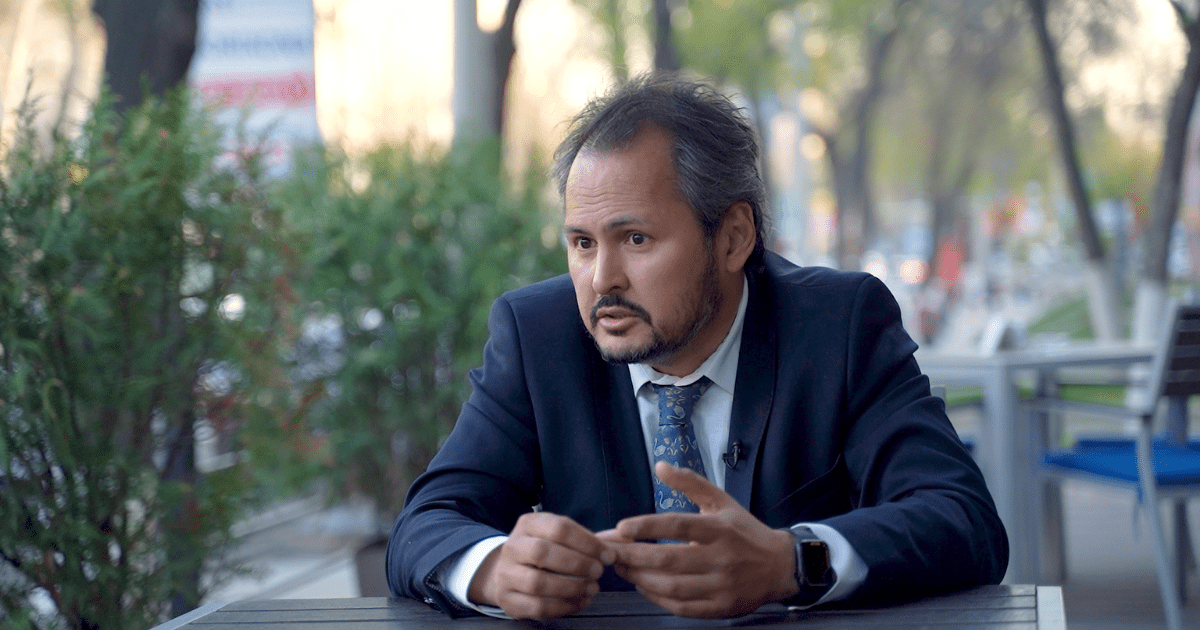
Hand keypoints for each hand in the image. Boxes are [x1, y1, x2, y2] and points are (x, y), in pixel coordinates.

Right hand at [468, 512, 615, 618]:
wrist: (508, 571)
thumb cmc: (543, 551)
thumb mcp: (559, 536)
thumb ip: (588, 538)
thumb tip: (618, 542)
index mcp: (528, 524)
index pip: (559, 527)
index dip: (587, 542)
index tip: (608, 555)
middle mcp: (512, 547)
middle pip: (543, 552)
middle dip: (577, 564)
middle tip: (599, 571)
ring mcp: (506, 574)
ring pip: (538, 583)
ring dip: (571, 588)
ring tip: (592, 588)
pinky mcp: (508, 599)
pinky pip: (537, 606)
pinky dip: (564, 606)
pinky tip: (580, 601)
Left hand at [598, 462, 799, 617]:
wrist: (780, 567)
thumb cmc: (744, 531)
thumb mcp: (721, 500)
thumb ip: (690, 482)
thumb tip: (660, 465)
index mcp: (719, 528)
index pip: (678, 525)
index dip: (647, 527)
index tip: (621, 528)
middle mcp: (721, 557)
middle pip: (669, 560)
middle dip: (632, 557)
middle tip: (609, 552)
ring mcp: (722, 585)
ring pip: (671, 586)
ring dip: (639, 578)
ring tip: (621, 568)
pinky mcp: (721, 608)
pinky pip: (682, 607)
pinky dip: (657, 598)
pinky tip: (643, 586)